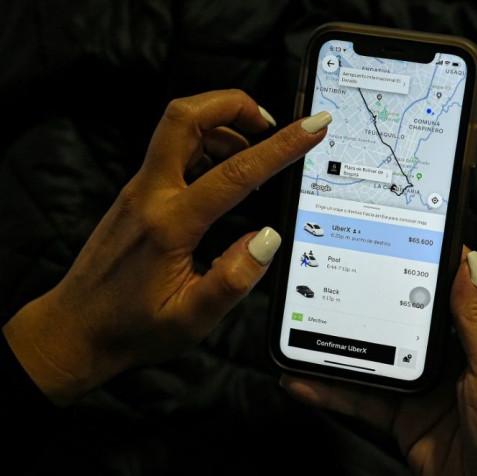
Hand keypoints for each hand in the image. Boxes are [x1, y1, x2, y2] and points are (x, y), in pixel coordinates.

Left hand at [3, 89, 331, 405]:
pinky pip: (173, 148)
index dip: (282, 146)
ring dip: (221, 124)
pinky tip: (226, 172)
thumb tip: (268, 238)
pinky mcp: (137, 193)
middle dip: (234, 104)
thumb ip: (234, 279)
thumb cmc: (132, 327)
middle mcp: (149, 195)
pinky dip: (206, 143)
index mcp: (169, 225)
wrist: (75, 329)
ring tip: (254, 153)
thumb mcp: (192, 318)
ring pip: (178, 126)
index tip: (312, 127)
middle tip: (270, 124)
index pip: (235, 172)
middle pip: (185, 117)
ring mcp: (139, 190)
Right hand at [281, 247, 476, 474]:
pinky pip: (366, 398)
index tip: (406, 233)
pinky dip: (336, 390)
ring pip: (381, 355)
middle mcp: (459, 357)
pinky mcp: (406, 417)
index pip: (464, 285)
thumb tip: (467, 266)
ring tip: (313, 326)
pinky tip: (308, 382)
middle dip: (380, 296)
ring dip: (348, 345)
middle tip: (343, 273)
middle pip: (412, 315)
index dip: (440, 259)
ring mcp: (429, 387)